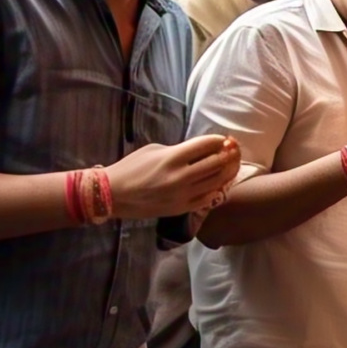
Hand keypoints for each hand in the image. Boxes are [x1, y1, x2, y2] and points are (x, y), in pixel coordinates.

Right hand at [107, 135, 241, 218]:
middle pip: (216, 163)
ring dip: (227, 171)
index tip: (222, 139)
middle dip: (228, 154)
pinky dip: (217, 188)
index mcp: (172, 158)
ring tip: (231, 164)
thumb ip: (179, 150)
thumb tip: (201, 150)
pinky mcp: (182, 208)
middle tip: (232, 150)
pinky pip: (208, 198)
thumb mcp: (154, 150)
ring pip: (216, 181)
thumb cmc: (132, 167)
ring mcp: (183, 195)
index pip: (206, 145)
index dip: (218, 140)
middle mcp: (181, 177)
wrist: (113, 194)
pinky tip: (219, 182)